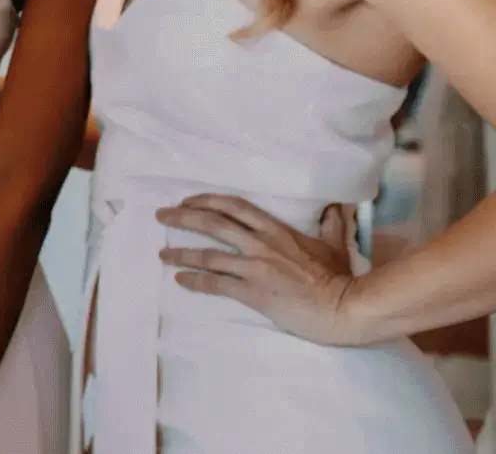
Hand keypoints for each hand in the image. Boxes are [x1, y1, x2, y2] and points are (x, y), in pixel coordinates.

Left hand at [156, 195, 365, 344]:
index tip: (188, 200)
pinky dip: (195, 280)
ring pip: (209, 254)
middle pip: (213, 223)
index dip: (207, 200)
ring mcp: (256, 268)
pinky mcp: (254, 292)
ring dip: (181, 253)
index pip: (234, 206)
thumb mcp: (334, 245)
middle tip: (161, 215)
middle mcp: (261, 244)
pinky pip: (217, 284)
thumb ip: (330, 225)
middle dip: (182, 216)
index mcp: (277, 230)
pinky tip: (180, 279)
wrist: (345, 307)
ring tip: (162, 253)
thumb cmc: (339, 278)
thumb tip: (335, 207)